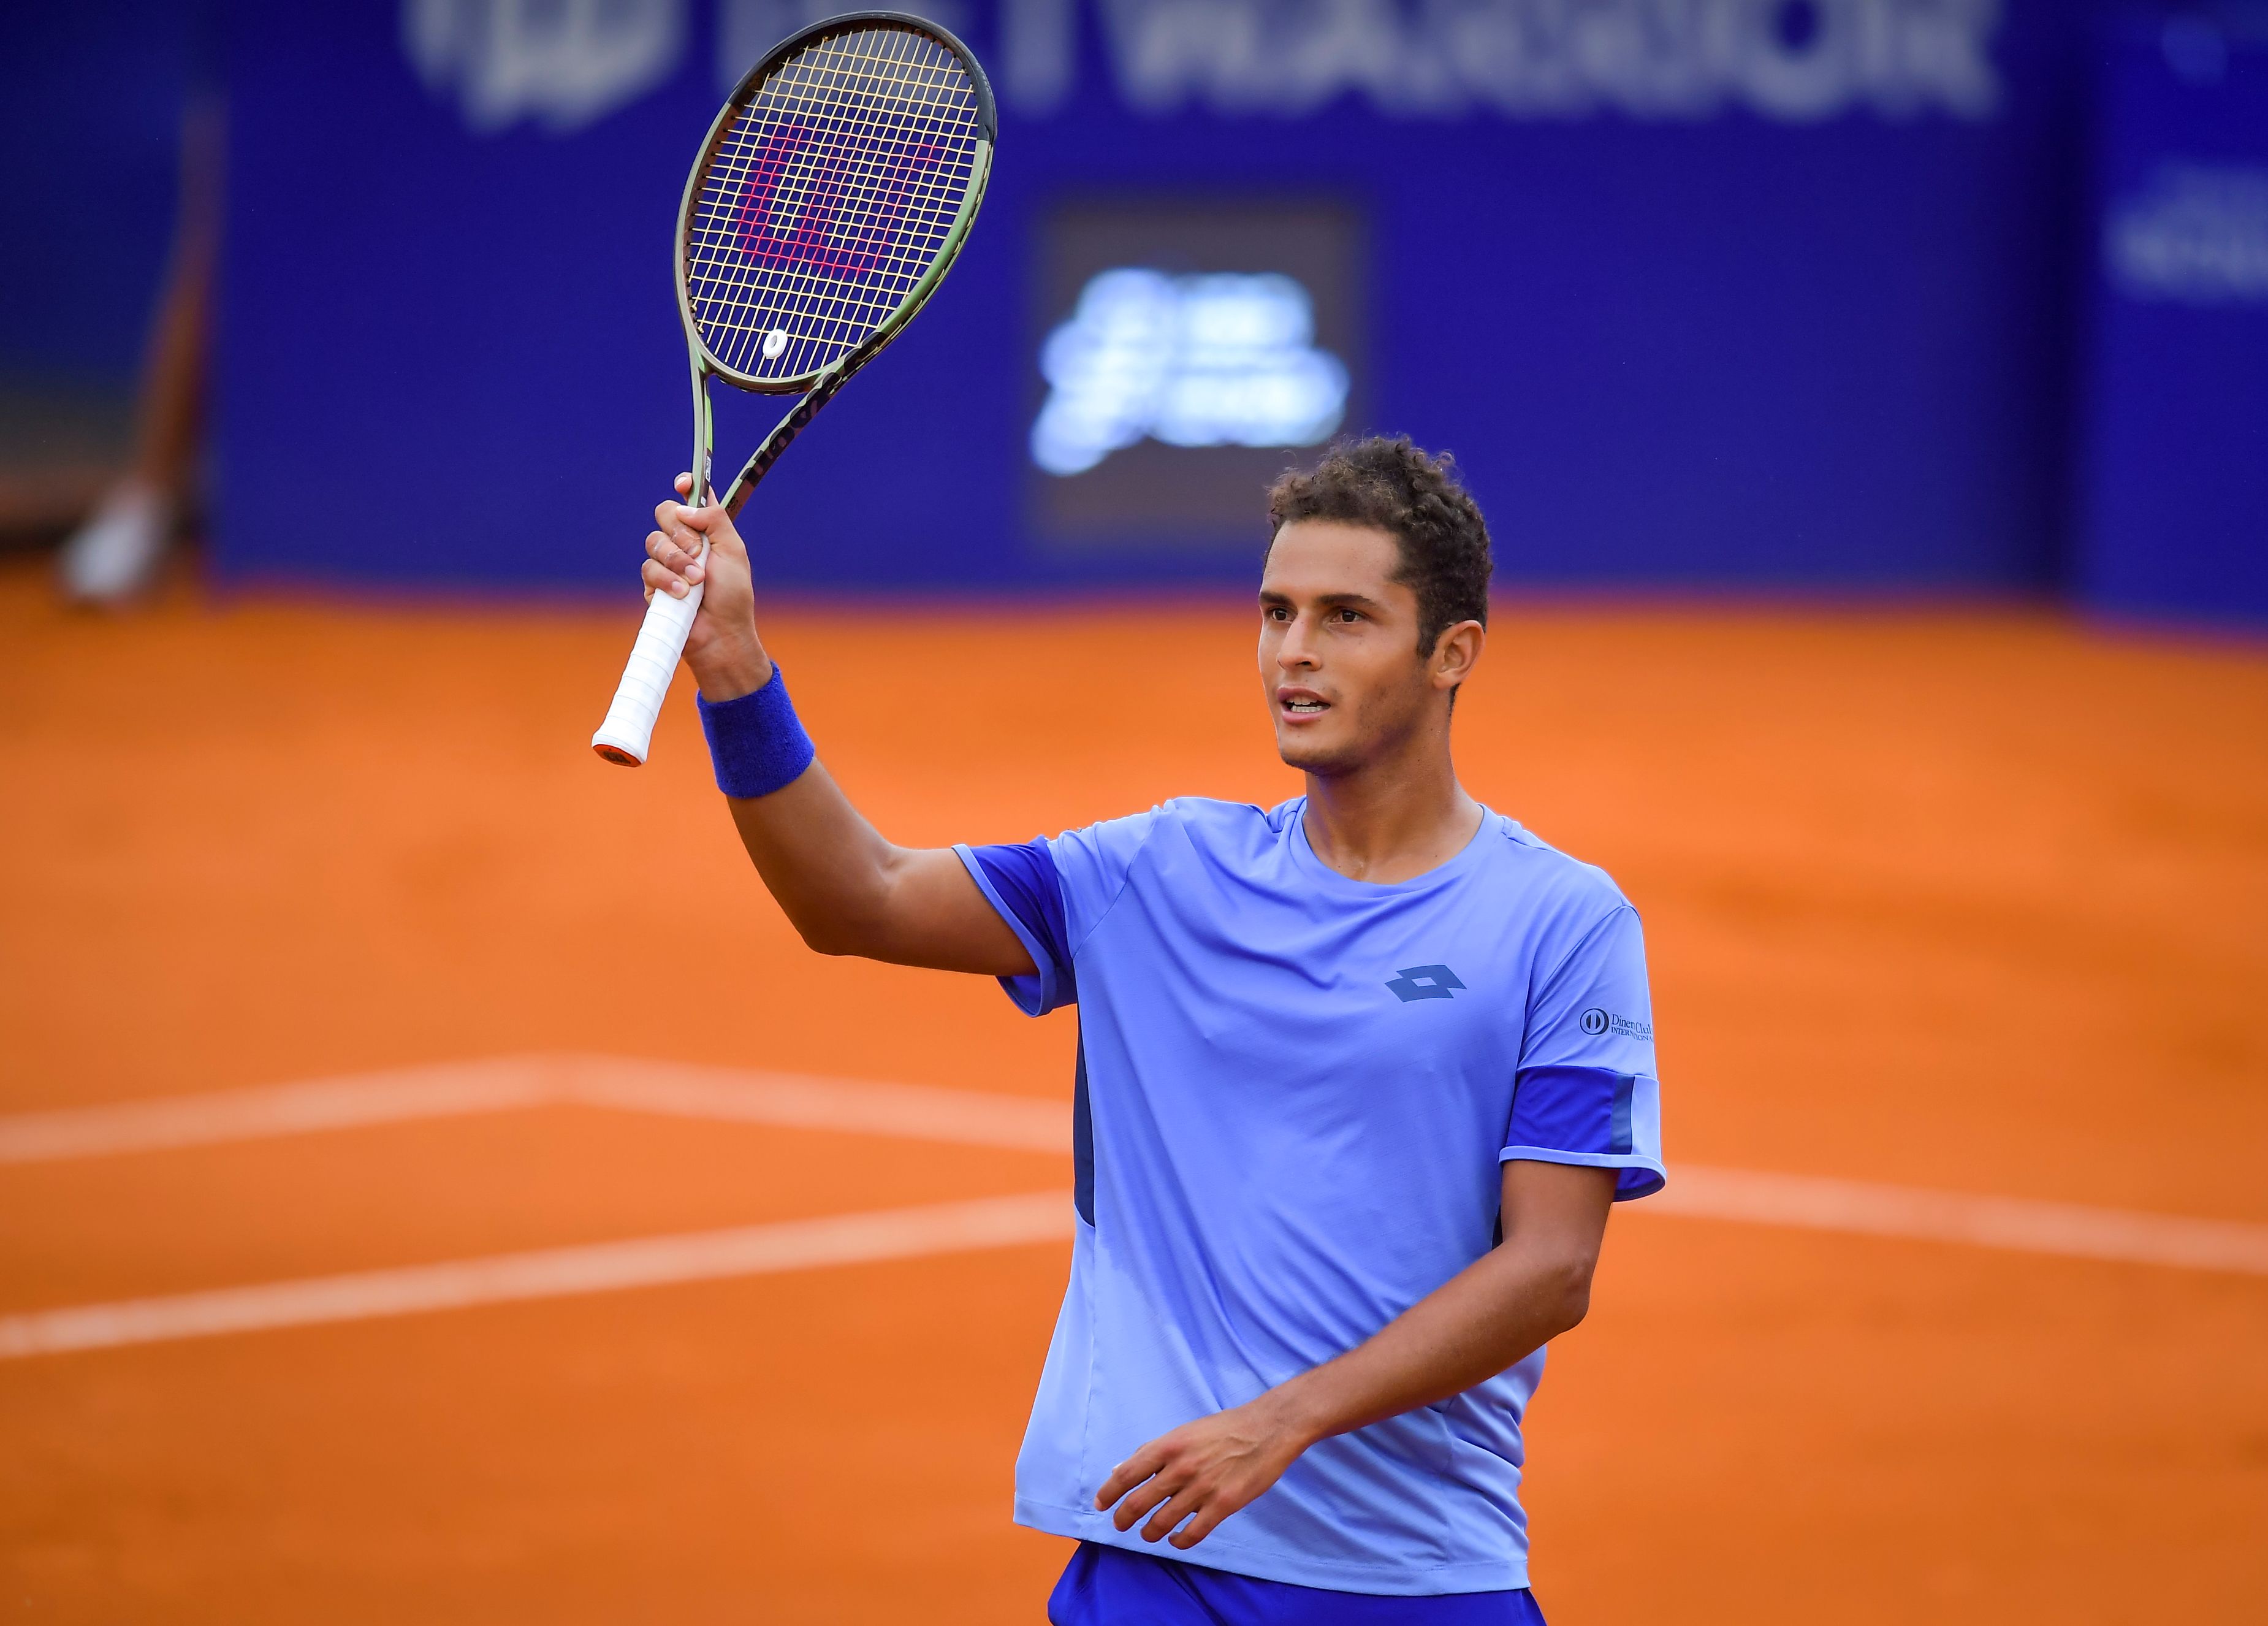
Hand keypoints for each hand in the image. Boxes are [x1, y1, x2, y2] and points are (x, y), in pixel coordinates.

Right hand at [641, 472, 771, 700]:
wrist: (720, 634)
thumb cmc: (733, 596)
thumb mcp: (733, 551)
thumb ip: (715, 520)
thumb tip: (685, 505)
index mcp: (707, 531)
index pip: (690, 499)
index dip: (685, 486)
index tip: (683, 484)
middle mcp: (685, 543)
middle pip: (665, 513)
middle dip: (680, 532)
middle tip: (698, 553)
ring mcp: (667, 562)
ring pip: (654, 541)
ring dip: (676, 560)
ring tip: (695, 582)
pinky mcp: (654, 583)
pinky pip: (648, 567)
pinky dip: (666, 579)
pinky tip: (681, 593)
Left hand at [1093, 1392, 1316, 1549]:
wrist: (1267, 1430)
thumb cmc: (1223, 1428)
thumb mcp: (1184, 1432)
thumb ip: (1153, 1451)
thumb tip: (1120, 1470)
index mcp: (1169, 1445)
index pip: (1127, 1473)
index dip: (1108, 1492)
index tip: (1100, 1505)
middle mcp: (1181, 1467)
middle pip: (1139, 1502)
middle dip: (1124, 1519)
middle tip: (1121, 1526)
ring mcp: (1202, 1488)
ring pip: (1162, 1522)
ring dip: (1149, 1533)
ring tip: (1148, 1534)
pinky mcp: (1223, 1505)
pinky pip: (1192, 1534)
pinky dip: (1178, 1542)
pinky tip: (1175, 1540)